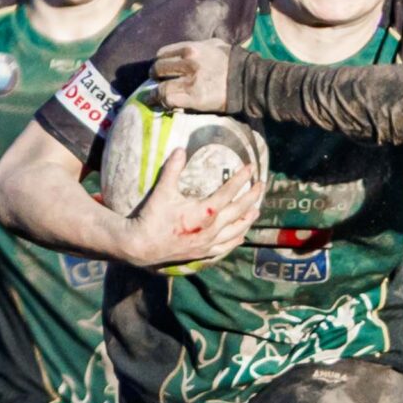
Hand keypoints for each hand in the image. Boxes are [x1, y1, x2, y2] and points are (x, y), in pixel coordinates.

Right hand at [120, 147, 259, 267]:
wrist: (141, 246)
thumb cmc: (152, 217)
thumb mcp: (162, 191)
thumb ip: (172, 170)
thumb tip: (180, 149)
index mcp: (204, 212)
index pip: (228, 192)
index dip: (241, 179)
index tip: (251, 168)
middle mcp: (210, 229)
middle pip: (238, 211)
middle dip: (251, 197)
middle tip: (261, 185)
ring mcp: (208, 243)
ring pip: (235, 231)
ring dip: (247, 219)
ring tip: (256, 211)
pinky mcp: (202, 253)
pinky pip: (224, 247)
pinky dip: (235, 240)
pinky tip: (241, 236)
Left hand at [149, 40, 231, 111]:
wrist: (248, 81)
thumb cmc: (233, 61)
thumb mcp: (215, 45)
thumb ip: (198, 45)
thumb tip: (186, 50)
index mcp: (191, 48)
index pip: (163, 54)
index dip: (160, 61)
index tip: (161, 68)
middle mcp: (188, 63)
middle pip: (159, 69)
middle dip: (155, 76)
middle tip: (156, 82)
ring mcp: (190, 81)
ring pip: (161, 87)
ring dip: (155, 94)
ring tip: (154, 98)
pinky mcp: (194, 98)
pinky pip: (170, 100)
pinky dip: (164, 103)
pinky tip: (164, 105)